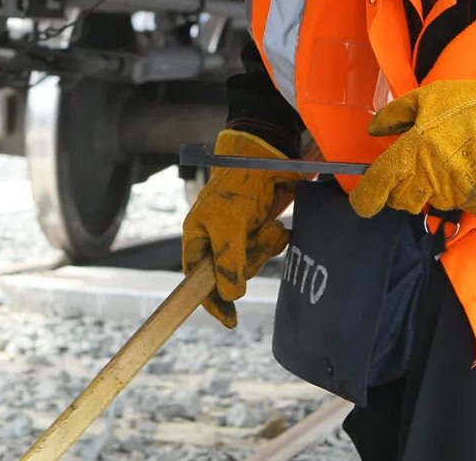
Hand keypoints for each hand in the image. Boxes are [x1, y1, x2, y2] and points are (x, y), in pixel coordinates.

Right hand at [182, 129, 296, 327]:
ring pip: (252, 261)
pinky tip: (278, 226)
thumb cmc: (239, 186)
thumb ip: (228, 262)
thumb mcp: (229, 226)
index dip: (212, 301)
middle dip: (248, 260)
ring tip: (268, 227)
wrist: (267, 155)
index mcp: (197, 237)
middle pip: (230, 273)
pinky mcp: (260, 227)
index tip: (230, 320)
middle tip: (255, 240)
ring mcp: (239, 233)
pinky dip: (276, 238)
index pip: (198, 280)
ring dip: (264, 246)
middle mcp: (216, 238)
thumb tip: (230, 296)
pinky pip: (268, 247)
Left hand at [350, 62, 475, 219]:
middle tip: (419, 171)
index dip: (367, 198)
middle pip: (403, 201)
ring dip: (437, 189)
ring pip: (434, 202)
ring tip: (457, 160)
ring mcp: (458, 192)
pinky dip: (467, 192)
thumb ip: (395, 114)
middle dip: (404, 192)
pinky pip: (465, 205)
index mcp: (414, 149)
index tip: (363, 203)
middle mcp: (432, 175)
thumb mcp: (428, 97)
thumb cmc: (473, 104)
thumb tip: (373, 130)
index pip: (380, 184)